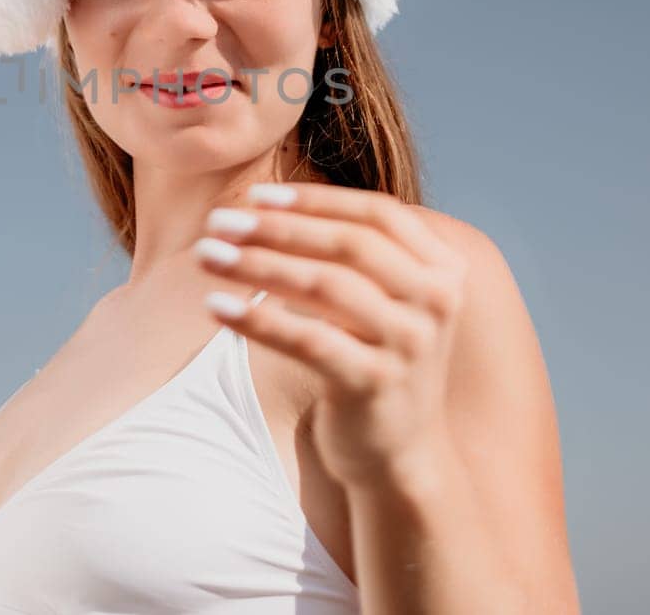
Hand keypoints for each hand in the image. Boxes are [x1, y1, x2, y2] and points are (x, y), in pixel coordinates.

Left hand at [195, 182, 470, 491]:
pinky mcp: (376, 383)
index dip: (316, 201)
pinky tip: (214, 306)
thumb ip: (352, 255)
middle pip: (348, 245)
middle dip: (277, 228)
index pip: (377, 214)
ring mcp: (410, 344)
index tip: (257, 196)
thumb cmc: (376, 361)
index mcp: (443, 269)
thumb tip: (264, 206)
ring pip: (324, 286)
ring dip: (257, 265)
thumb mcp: (383, 301)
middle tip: (219, 220)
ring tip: (207, 254)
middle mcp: (436, 301)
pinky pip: (307, 340)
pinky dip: (256, 320)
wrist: (402, 453)